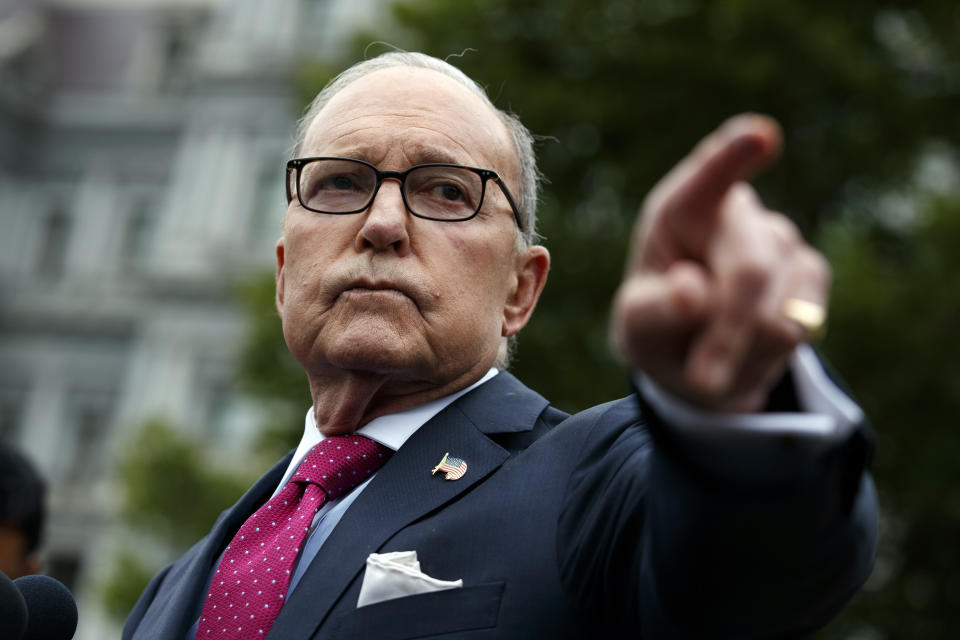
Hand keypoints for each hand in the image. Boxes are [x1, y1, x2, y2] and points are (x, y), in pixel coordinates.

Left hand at [610, 115, 830, 412]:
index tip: (760, 135)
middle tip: (701, 380)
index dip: (733, 155)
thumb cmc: (656, 325)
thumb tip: (695, 291)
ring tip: (708, 353)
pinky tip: (744, 347)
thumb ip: (655, 310)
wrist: (695, 358)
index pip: (707, 177)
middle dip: (727, 333)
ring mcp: (779, 239)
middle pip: (750, 270)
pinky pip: (800, 326)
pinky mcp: (810, 273)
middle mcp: (735, 214)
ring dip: (739, 351)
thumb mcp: (636, 326)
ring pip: (777, 309)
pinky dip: (765, 355)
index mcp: (680, 211)